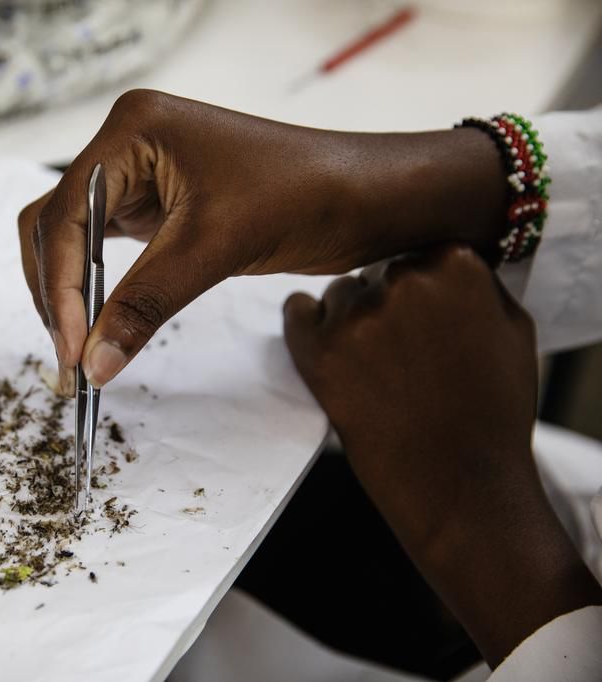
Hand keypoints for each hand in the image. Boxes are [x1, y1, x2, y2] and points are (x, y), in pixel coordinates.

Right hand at [18, 89, 506, 392]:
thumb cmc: (304, 196)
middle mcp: (126, 143)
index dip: (61, 286)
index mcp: (133, 129)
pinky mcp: (155, 201)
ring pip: (73, 237)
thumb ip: (144, 305)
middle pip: (55, 224)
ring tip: (80, 349)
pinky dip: (98, 286)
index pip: (66, 213)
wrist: (364, 196)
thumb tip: (92, 365)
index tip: (70, 348)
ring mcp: (138, 172)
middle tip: (71, 358)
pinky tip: (100, 322)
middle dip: (57, 291)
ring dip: (71, 292)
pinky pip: (105, 245)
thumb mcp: (214, 249)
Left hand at [283, 245, 601, 665]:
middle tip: (400, 350)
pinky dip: (305, 326)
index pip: (421, 252)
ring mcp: (358, 316)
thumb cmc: (491, 413)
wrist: (459, 484)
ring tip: (376, 369)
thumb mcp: (511, 330)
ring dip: (350, 319)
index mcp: (457, 267)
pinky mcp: (319, 350)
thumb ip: (476, 283)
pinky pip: (296, 312)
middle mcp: (405, 282)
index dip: (420, 285)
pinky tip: (325, 348)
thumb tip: (439, 259)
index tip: (422, 314)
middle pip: (377, 272)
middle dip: (385, 302)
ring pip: (339, 295)